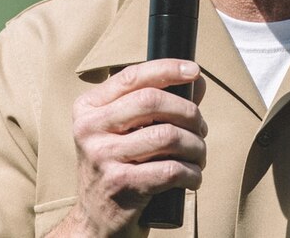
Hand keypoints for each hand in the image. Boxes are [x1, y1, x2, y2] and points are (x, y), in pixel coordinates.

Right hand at [58, 59, 207, 236]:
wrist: (95, 220)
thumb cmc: (118, 168)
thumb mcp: (124, 132)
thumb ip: (156, 104)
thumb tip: (197, 81)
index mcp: (88, 108)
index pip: (132, 77)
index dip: (167, 69)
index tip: (194, 71)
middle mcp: (89, 128)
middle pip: (152, 101)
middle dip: (189, 112)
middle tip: (201, 128)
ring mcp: (102, 157)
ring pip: (167, 136)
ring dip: (196, 146)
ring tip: (199, 155)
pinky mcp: (120, 184)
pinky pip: (171, 169)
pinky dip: (192, 173)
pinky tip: (193, 178)